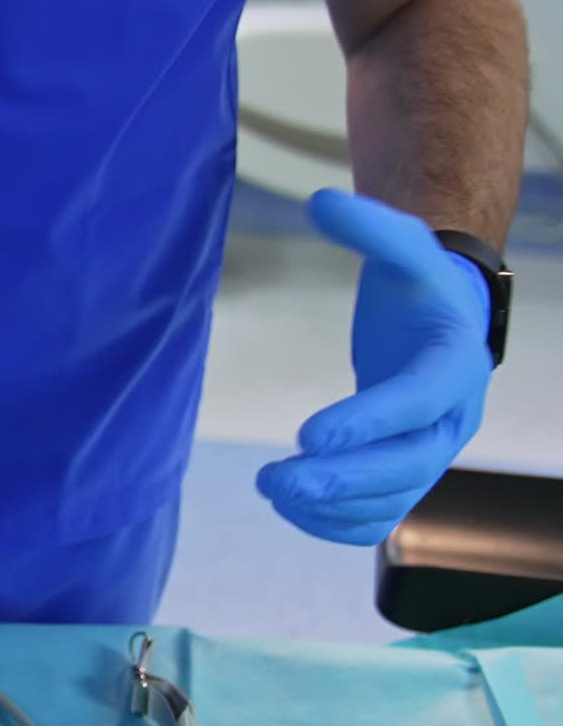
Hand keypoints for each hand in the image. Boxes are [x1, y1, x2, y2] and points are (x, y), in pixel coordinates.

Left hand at [256, 189, 493, 545]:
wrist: (443, 325)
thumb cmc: (418, 288)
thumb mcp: (404, 248)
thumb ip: (370, 226)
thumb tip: (320, 200)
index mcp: (454, 364)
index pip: (417, 404)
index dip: (367, 422)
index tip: (306, 434)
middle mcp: (452, 420)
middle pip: (405, 466)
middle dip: (339, 478)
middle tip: (276, 478)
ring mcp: (430, 457)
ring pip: (390, 502)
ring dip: (330, 505)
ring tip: (270, 486)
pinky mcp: (405, 481)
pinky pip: (377, 521)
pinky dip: (334, 525)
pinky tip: (289, 507)